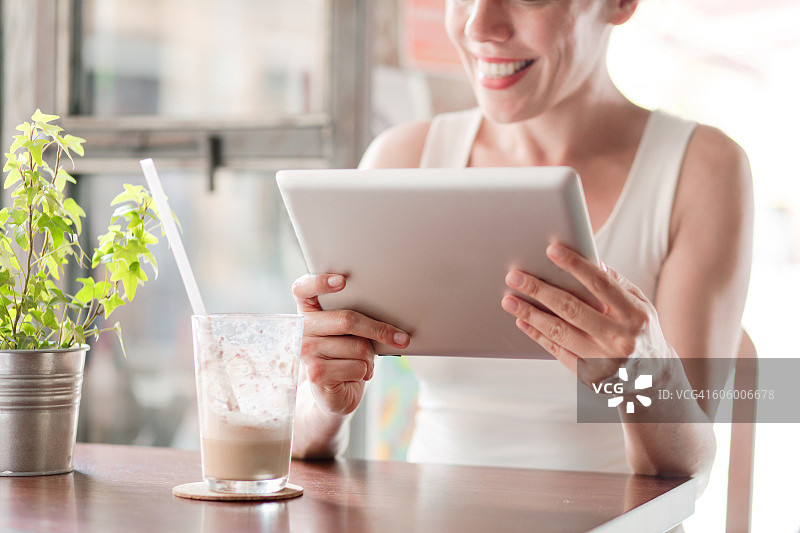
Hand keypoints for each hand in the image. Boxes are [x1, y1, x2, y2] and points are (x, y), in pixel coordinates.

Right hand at [292, 273, 409, 414]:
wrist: (334, 394)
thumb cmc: (344, 356)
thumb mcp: (347, 334)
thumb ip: (353, 319)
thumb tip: (390, 316)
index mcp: (306, 312)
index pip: (303, 288)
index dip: (320, 281)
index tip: (342, 280)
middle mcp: (301, 329)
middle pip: (347, 319)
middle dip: (380, 329)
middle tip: (402, 338)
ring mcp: (305, 351)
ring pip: (358, 346)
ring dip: (369, 358)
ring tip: (361, 363)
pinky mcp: (316, 373)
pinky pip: (357, 366)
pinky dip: (366, 372)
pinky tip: (354, 375)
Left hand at [500, 243, 676, 385]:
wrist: (655, 382)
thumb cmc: (643, 333)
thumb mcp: (642, 306)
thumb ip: (618, 285)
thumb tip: (591, 262)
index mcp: (634, 315)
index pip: (600, 284)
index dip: (575, 266)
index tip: (552, 250)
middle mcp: (618, 337)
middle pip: (571, 309)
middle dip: (539, 290)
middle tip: (515, 277)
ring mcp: (601, 359)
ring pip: (559, 332)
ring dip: (530, 314)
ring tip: (509, 299)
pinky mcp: (588, 374)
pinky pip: (556, 351)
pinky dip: (537, 335)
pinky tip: (522, 321)